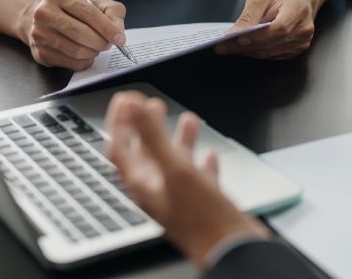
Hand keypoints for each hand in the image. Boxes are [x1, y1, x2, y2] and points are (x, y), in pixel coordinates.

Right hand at [19, 0, 126, 70]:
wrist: (44, 18)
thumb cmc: (73, 10)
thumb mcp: (94, 2)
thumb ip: (112, 11)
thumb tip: (118, 30)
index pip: (87, 13)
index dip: (107, 28)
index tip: (120, 38)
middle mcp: (44, 13)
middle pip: (80, 33)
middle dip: (101, 42)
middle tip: (109, 43)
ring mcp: (39, 34)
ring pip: (76, 51)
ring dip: (93, 52)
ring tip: (96, 46)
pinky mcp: (40, 53)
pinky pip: (71, 63)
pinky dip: (85, 61)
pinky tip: (86, 53)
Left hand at [105, 92, 268, 268]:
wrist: (232, 251)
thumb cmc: (202, 219)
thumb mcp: (176, 169)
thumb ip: (153, 135)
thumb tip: (134, 107)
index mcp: (142, 184)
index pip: (120, 148)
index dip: (120, 122)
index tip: (126, 99)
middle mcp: (157, 191)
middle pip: (145, 153)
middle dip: (146, 126)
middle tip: (150, 104)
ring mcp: (179, 198)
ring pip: (173, 162)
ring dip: (176, 139)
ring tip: (186, 118)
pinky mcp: (201, 203)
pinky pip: (198, 177)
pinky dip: (201, 161)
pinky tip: (209, 153)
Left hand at [214, 0, 315, 58]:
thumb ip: (249, 15)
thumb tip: (235, 33)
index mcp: (297, 10)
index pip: (278, 28)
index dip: (257, 36)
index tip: (237, 39)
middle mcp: (303, 29)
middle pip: (271, 43)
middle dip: (244, 46)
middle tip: (222, 46)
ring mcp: (301, 42)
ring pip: (269, 52)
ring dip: (246, 51)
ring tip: (227, 48)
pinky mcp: (295, 50)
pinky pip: (271, 55)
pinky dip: (254, 52)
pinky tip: (241, 49)